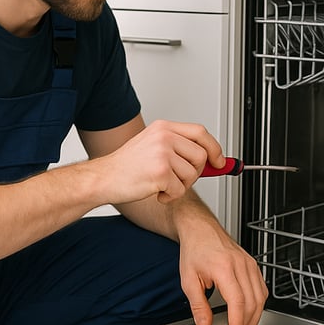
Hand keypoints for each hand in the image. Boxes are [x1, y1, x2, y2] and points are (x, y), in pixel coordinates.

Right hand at [95, 120, 225, 205]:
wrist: (103, 178)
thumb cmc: (127, 166)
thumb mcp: (153, 146)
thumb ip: (181, 148)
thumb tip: (214, 160)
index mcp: (163, 127)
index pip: (200, 132)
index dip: (214, 148)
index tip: (219, 162)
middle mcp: (164, 136)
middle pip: (201, 156)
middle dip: (195, 173)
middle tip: (178, 179)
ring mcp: (162, 153)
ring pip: (192, 175)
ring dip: (180, 186)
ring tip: (162, 185)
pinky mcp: (160, 172)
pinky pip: (180, 190)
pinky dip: (170, 197)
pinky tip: (156, 192)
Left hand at [178, 218, 267, 324]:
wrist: (201, 228)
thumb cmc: (194, 249)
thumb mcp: (188, 280)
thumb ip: (198, 306)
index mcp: (224, 268)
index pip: (237, 301)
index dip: (237, 323)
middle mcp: (240, 264)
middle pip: (251, 302)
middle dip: (243, 324)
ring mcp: (249, 263)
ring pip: (260, 297)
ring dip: (254, 317)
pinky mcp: (252, 264)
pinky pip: (261, 288)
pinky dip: (258, 304)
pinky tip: (249, 313)